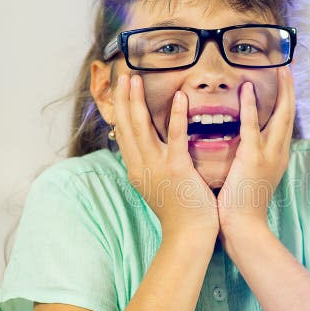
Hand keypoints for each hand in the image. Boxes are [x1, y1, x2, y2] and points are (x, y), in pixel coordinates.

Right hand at [113, 74, 218, 240]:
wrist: (189, 236)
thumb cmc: (180, 211)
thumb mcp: (158, 186)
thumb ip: (152, 166)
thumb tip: (149, 151)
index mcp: (136, 169)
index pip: (123, 133)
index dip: (120, 109)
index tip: (120, 88)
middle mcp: (141, 166)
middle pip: (126, 126)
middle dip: (123, 98)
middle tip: (123, 74)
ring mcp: (157, 167)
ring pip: (141, 127)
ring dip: (137, 100)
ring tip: (136, 78)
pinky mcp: (177, 169)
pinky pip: (176, 137)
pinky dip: (177, 116)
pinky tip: (180, 97)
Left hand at [217, 66, 294, 240]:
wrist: (242, 227)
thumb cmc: (240, 205)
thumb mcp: (249, 176)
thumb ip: (249, 158)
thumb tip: (240, 143)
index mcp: (277, 157)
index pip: (285, 122)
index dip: (287, 101)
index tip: (286, 81)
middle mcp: (278, 153)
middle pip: (290, 114)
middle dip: (291, 90)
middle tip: (289, 67)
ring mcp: (268, 156)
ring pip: (281, 116)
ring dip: (282, 91)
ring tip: (281, 70)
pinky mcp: (252, 159)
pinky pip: (253, 127)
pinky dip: (252, 107)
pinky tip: (248, 89)